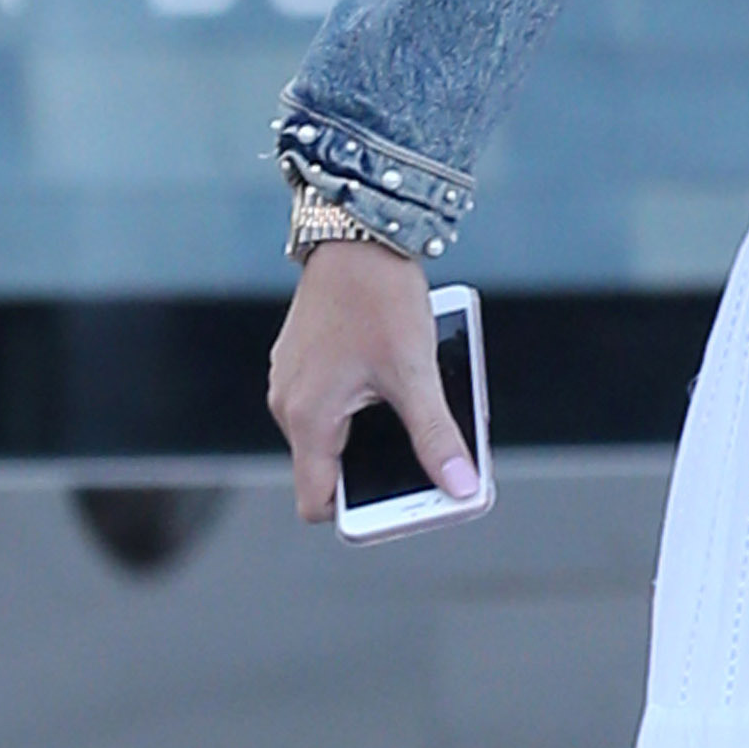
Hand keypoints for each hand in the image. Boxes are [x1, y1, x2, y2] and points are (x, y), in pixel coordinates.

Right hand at [268, 237, 475, 524]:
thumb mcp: (415, 373)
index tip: (400, 505)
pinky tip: (394, 382)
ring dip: (370, 436)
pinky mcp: (303, 363)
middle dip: (374, 471)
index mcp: (307, 418)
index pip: (317, 503)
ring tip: (414, 411)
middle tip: (424, 458)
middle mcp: (288, 405)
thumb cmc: (379, 299)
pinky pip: (330, 404)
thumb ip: (436, 436)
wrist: (356, 233)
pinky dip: (361, 406)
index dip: (357, 514)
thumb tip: (460, 487)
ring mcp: (292, 382)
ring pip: (332, 435)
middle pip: (329, 470)